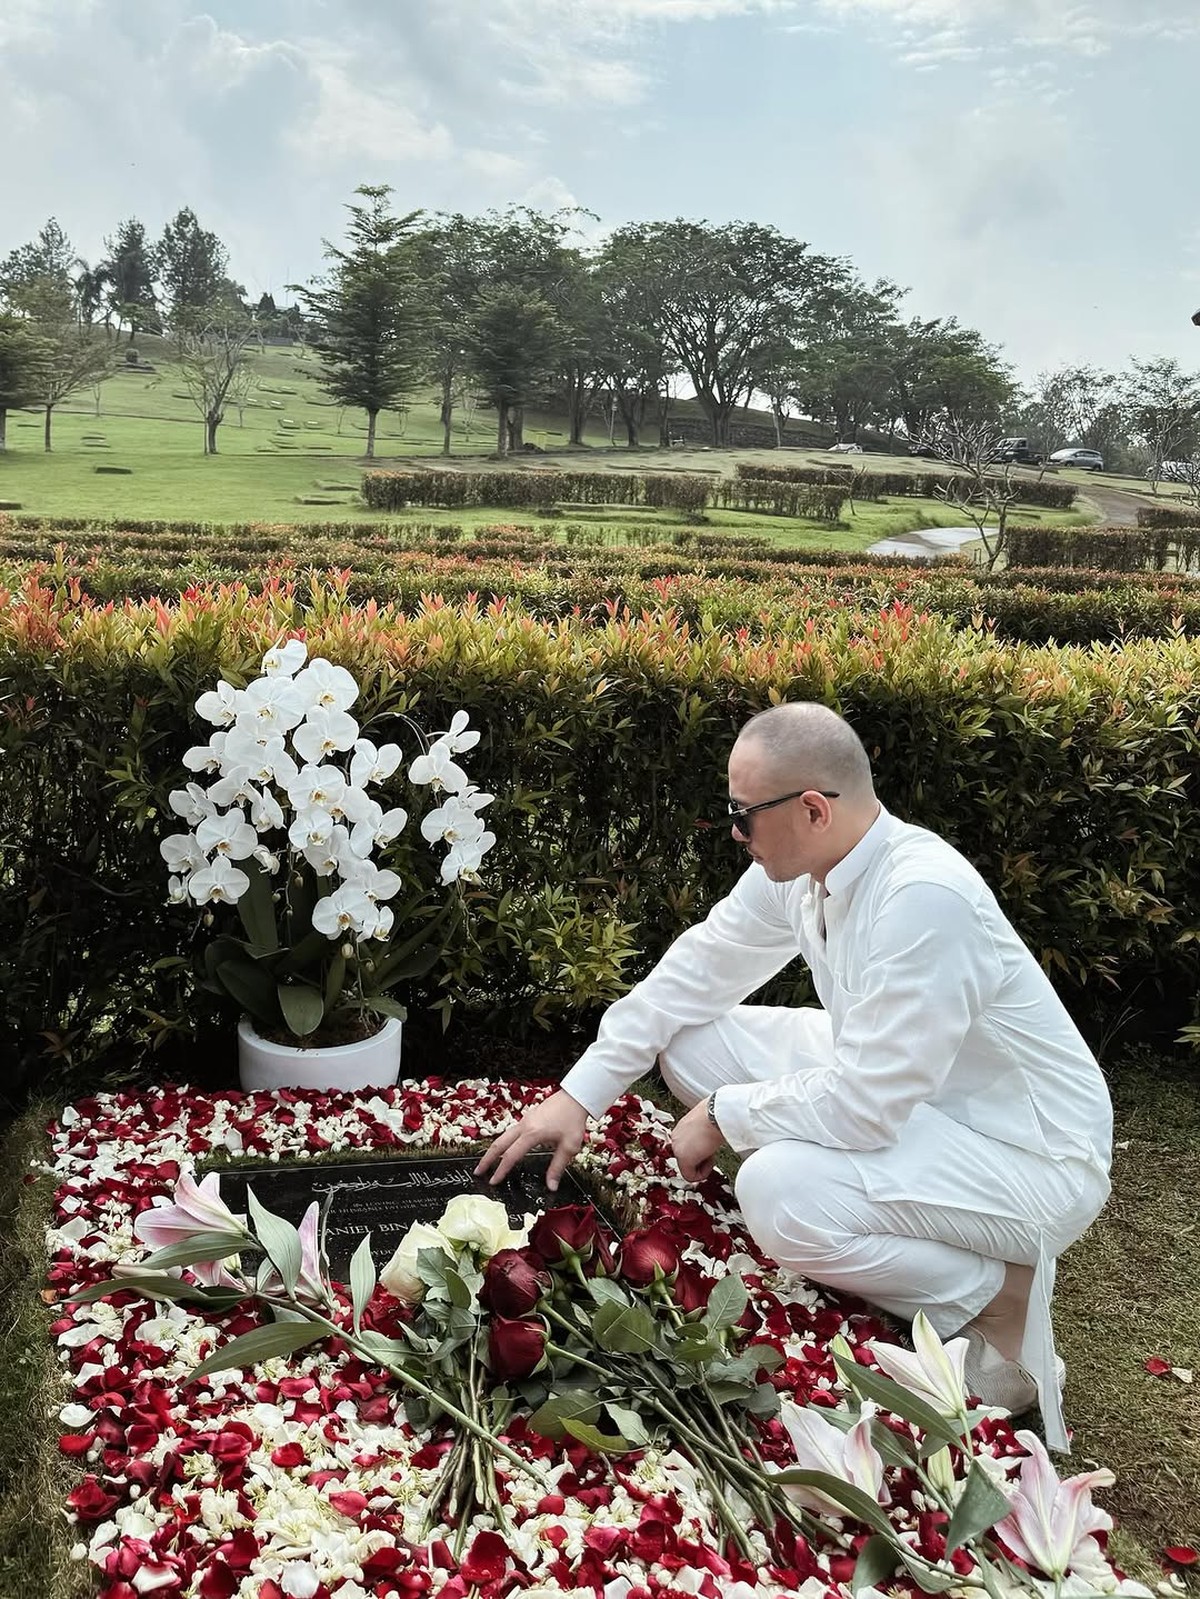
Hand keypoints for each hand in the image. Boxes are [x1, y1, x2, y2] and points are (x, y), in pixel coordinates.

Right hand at [474, 1089, 588, 1191]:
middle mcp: (524, 1126)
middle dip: (487, 1159)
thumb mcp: (569, 1147)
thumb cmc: (573, 1120)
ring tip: (486, 1162)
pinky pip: (511, 1132)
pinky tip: (505, 1149)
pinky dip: (503, 1142)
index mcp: (532, 1134)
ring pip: (503, 1136)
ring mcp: (525, 1120)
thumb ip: (557, 1167)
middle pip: (499, 1143)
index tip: (493, 1182)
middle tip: (477, 1172)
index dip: (501, 1170)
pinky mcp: (528, 1118)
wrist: (575, 1097)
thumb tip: (551, 1187)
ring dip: (494, 1150)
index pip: (511, 1156)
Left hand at [671, 1098, 724, 1182]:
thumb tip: (708, 1142)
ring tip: (711, 1153)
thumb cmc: (715, 1115)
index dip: (700, 1153)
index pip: (687, 1149)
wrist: (716, 1114)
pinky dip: (702, 1174)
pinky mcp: (684, 1159)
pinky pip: (691, 1177)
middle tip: (711, 1152)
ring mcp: (678, 1149)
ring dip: (702, 1166)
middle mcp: (676, 1139)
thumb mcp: (706, 1124)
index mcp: (681, 1130)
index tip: (708, 1151)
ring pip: (688, 1169)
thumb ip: (702, 1135)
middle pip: (686, 1160)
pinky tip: (710, 1161)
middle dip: (700, 1160)